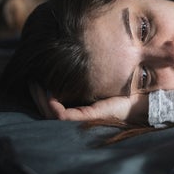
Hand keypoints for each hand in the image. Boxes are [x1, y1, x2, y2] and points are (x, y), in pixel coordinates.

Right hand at [29, 83, 147, 121]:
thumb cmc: (128, 89)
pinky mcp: (87, 118)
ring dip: (40, 98)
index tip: (38, 76)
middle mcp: (81, 115)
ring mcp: (83, 118)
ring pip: (51, 112)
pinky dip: (50, 103)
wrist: (144, 99)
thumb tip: (80, 55)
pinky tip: (47, 90)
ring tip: (34, 82)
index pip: (56, 104)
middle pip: (49, 109)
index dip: (45, 92)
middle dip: (37, 94)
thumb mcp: (106, 78)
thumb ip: (93, 73)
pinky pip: (60, 115)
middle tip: (30, 78)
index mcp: (83, 108)